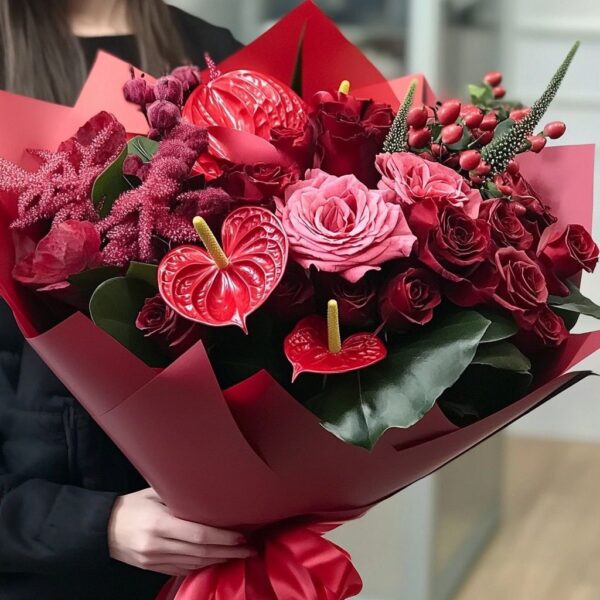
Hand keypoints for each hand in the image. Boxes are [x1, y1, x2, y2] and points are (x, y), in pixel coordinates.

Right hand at [108, 488, 253, 575]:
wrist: (102, 529)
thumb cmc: (132, 505)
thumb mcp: (154, 493)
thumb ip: (178, 494)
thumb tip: (208, 487)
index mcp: (159, 524)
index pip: (198, 535)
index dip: (223, 538)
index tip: (242, 536)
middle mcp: (157, 545)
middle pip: (200, 552)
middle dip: (229, 551)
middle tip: (250, 549)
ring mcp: (154, 560)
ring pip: (194, 563)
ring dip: (220, 560)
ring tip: (240, 555)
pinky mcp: (153, 569)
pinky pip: (183, 569)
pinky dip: (203, 565)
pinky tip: (217, 560)